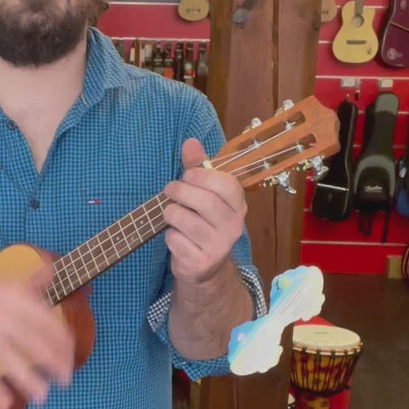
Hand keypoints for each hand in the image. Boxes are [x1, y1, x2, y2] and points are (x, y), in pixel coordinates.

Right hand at [0, 261, 74, 408]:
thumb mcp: (5, 283)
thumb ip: (31, 281)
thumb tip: (54, 270)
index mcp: (13, 296)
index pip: (47, 321)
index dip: (62, 342)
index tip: (70, 357)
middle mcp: (0, 314)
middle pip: (34, 342)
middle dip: (54, 363)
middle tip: (65, 380)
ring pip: (12, 361)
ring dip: (30, 382)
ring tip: (42, 397)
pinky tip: (5, 406)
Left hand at [163, 138, 246, 283]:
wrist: (205, 266)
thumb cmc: (203, 221)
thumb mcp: (204, 192)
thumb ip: (197, 167)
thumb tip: (189, 142)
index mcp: (238, 205)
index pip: (227, 185)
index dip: (203, 176)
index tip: (187, 175)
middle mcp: (234, 226)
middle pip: (206, 202)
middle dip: (181, 192)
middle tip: (169, 190)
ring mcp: (218, 247)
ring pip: (188, 222)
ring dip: (171, 213)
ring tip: (170, 212)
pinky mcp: (200, 263)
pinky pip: (177, 241)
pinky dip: (169, 236)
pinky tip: (175, 236)